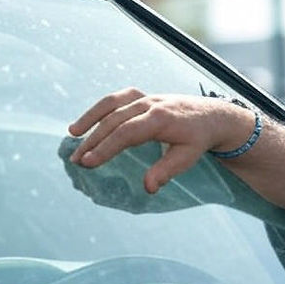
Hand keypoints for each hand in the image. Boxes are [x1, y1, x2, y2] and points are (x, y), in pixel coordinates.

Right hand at [68, 87, 252, 193]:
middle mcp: (150, 104)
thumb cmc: (198, 138)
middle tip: (76, 160)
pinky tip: (87, 122)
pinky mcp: (142, 95)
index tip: (88, 162)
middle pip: (114, 120)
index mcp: (161, 119)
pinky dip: (99, 108)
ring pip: (111, 104)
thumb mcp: (187, 157)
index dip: (106, 147)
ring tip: (72, 136)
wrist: (212, 115)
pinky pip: (116, 99)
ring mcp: (145, 97)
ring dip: (90, 119)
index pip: (126, 133)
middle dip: (93, 140)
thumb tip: (148, 188)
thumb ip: (166, 170)